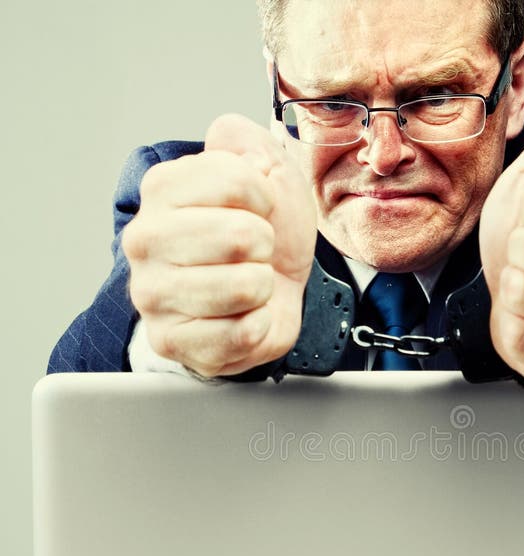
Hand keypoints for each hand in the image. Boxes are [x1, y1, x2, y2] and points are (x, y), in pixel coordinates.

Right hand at [123, 114, 316, 377]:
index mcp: (162, 190)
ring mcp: (153, 294)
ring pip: (244, 285)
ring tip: (248, 285)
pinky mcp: (171, 341)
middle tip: (253, 254)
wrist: (269, 295)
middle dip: (265, 247)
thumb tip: (228, 137)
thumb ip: (247, 141)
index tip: (258, 210)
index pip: (236, 179)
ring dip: (262, 287)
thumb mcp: (266, 173)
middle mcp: (145, 239)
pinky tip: (242, 316)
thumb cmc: (262, 238)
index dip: (265, 199)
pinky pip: (242, 332)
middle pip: (241, 235)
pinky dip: (258, 326)